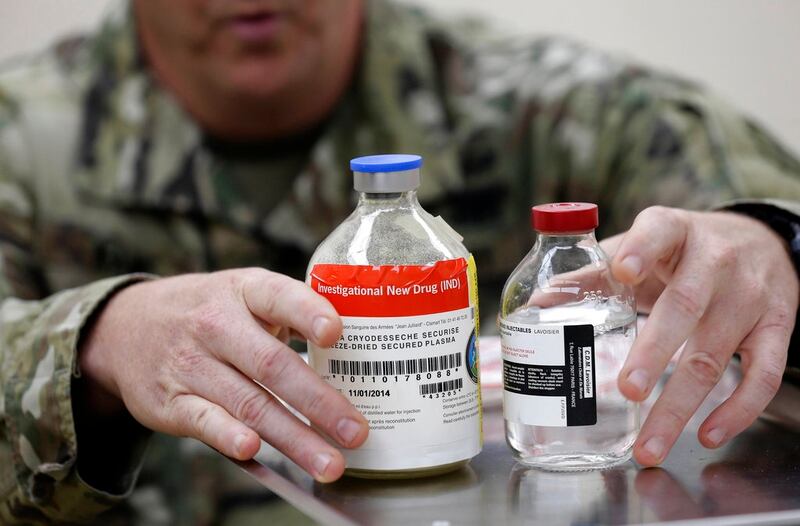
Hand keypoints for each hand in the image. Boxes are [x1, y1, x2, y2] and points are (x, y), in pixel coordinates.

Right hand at [79, 269, 368, 481]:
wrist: (125, 327)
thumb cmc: (208, 311)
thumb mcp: (243, 294)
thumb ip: (290, 314)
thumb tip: (354, 346)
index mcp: (244, 291)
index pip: (278, 296)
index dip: (308, 313)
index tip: (335, 333)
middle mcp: (216, 325)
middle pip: (272, 365)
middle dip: (318, 402)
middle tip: (355, 431)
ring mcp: (191, 364)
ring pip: (248, 403)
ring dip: (292, 438)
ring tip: (329, 462)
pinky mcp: (170, 401)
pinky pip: (203, 420)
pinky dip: (227, 435)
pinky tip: (253, 450)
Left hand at [603, 206, 797, 465]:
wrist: (760, 242)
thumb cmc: (682, 251)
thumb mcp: (642, 248)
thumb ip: (592, 274)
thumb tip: (535, 306)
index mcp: (673, 231)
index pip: (658, 231)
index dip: (642, 250)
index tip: (622, 270)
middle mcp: (714, 259)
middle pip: (684, 307)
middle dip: (654, 351)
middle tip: (627, 389)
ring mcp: (749, 295)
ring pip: (715, 353)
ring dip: (681, 403)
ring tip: (650, 443)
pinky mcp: (776, 326)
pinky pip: (763, 373)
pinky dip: (738, 409)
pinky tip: (708, 434)